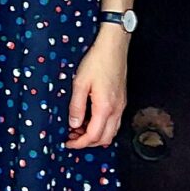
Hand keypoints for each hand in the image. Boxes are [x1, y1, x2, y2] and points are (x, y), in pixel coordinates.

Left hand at [66, 27, 128, 149]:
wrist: (113, 47)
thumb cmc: (97, 61)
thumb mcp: (80, 83)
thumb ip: (76, 106)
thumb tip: (74, 124)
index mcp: (105, 107)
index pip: (93, 135)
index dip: (80, 143)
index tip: (68, 143)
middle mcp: (116, 109)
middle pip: (105, 138)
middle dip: (88, 143)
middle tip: (72, 138)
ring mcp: (120, 105)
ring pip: (111, 131)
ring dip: (95, 135)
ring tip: (79, 129)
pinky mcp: (121, 100)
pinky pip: (113, 122)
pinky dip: (101, 126)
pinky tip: (89, 119)